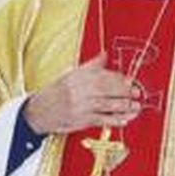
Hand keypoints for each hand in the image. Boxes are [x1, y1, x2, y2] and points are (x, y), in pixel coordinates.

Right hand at [25, 53, 140, 135]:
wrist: (38, 112)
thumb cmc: (56, 92)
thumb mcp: (70, 75)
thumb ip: (90, 66)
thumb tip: (105, 54)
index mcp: (77, 77)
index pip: (102, 75)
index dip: (118, 78)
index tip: (129, 80)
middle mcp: (78, 90)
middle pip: (107, 89)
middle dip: (125, 91)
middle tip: (136, 93)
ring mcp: (80, 106)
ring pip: (107, 105)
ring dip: (124, 107)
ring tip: (135, 107)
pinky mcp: (81, 120)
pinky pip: (102, 120)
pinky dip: (115, 120)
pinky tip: (124, 119)